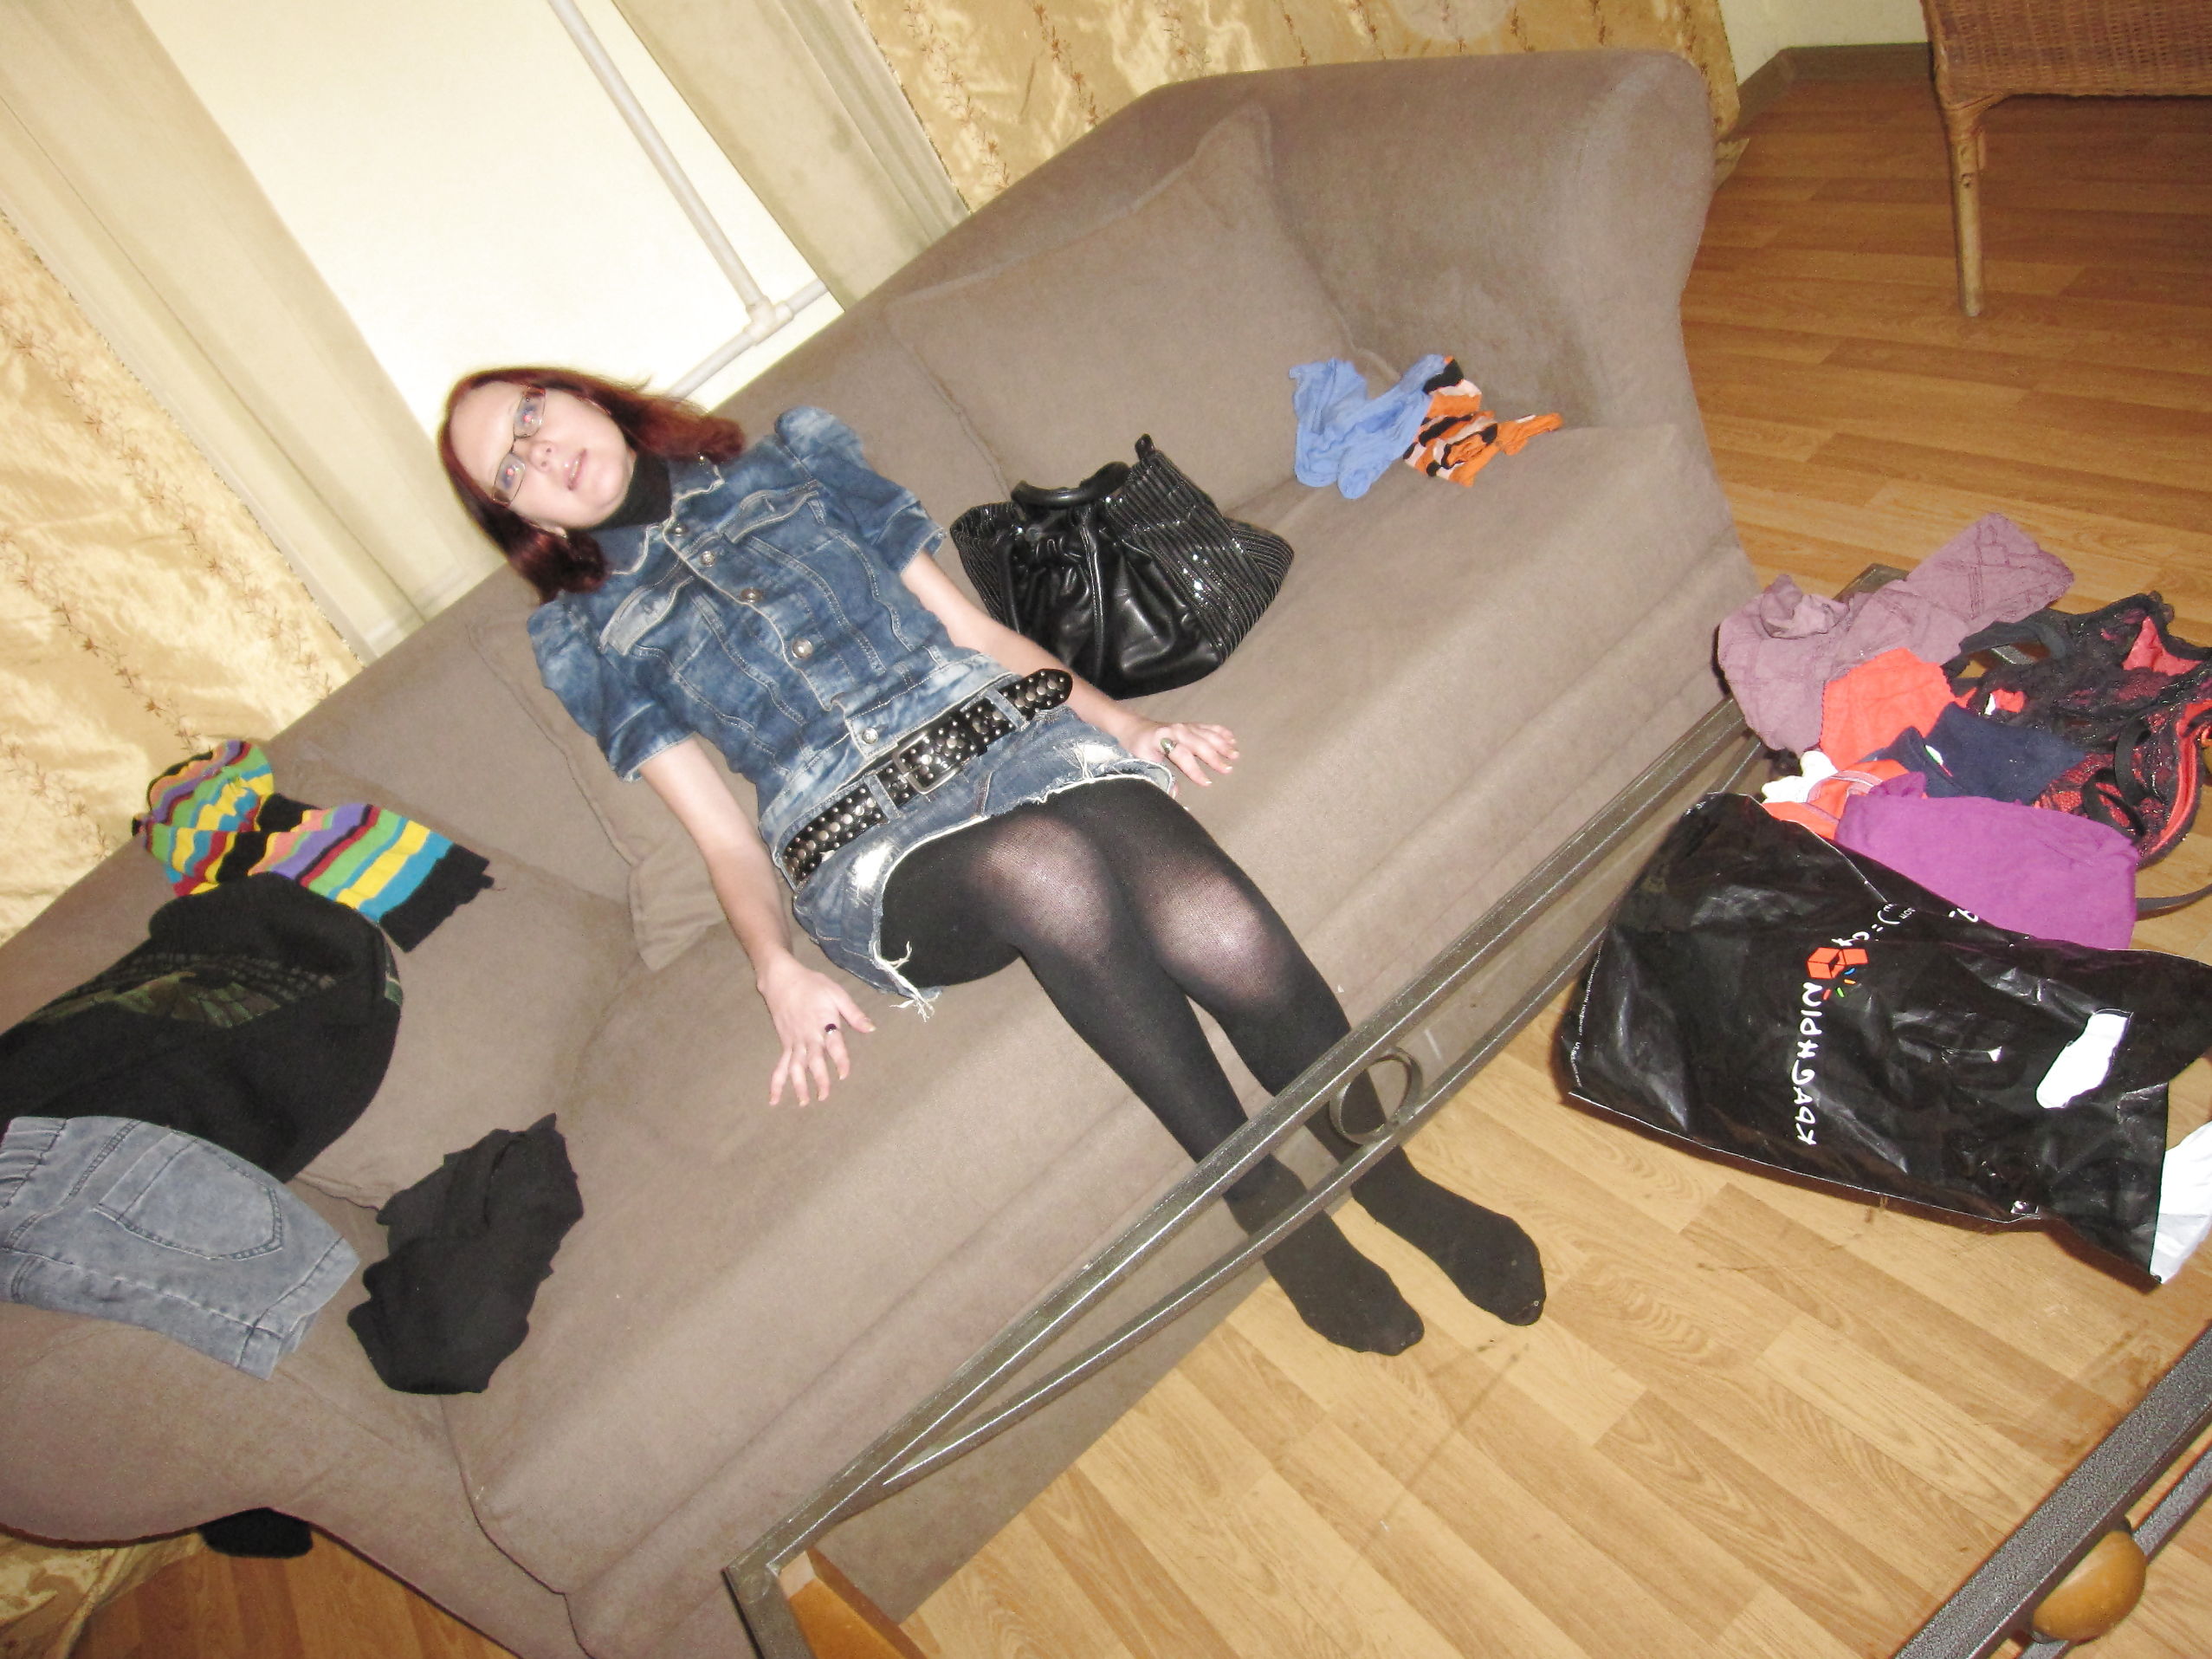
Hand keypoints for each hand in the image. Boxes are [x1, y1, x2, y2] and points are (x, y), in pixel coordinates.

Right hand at [756, 954, 875, 1105]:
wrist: (782, 979)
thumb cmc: (812, 985)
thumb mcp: (836, 993)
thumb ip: (853, 1013)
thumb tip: (871, 1029)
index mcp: (823, 1023)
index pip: (833, 1045)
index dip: (839, 1060)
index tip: (844, 1074)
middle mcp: (808, 1035)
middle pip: (813, 1060)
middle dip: (819, 1079)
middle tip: (824, 1096)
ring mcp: (794, 1041)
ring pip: (796, 1067)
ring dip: (799, 1085)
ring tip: (804, 1103)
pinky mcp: (785, 1043)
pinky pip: (780, 1065)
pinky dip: (777, 1082)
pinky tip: (774, 1098)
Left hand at [1123, 717, 1237, 785]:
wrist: (1136, 728)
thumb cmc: (1140, 747)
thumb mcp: (1144, 762)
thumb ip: (1159, 775)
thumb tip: (1174, 793)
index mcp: (1163, 739)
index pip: (1182, 755)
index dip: (1194, 770)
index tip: (1207, 783)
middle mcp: (1177, 730)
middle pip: (1199, 744)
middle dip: (1214, 757)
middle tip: (1227, 770)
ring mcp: (1186, 726)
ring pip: (1207, 735)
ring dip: (1222, 745)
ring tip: (1235, 755)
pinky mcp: (1191, 725)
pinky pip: (1209, 728)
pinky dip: (1221, 732)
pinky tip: (1232, 739)